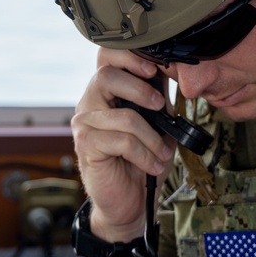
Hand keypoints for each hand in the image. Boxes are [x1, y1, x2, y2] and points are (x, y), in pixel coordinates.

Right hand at [71, 48, 176, 241]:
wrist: (129, 200)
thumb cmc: (142, 161)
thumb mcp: (157, 124)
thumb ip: (158, 99)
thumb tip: (171, 72)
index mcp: (106, 92)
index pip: (106, 56)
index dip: (128, 56)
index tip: (154, 69)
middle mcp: (90, 103)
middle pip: (106, 76)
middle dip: (140, 89)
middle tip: (160, 107)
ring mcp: (84, 124)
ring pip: (124, 116)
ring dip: (152, 138)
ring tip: (162, 152)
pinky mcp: (86, 146)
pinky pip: (122, 141)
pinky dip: (145, 154)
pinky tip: (153, 164)